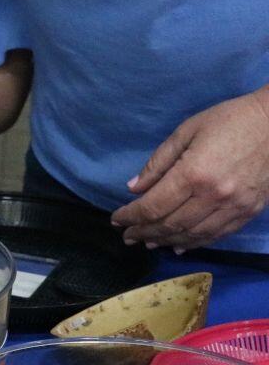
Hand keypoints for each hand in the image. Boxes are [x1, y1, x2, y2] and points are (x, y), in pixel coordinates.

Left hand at [111, 88, 268, 251]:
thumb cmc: (229, 120)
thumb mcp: (186, 132)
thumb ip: (158, 163)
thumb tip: (133, 188)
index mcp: (194, 174)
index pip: (153, 206)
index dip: (130, 217)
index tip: (116, 220)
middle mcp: (213, 196)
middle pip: (170, 224)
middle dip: (143, 232)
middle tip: (127, 236)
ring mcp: (234, 206)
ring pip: (192, 235)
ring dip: (166, 240)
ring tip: (148, 241)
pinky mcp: (249, 211)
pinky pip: (217, 235)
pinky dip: (195, 242)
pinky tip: (179, 244)